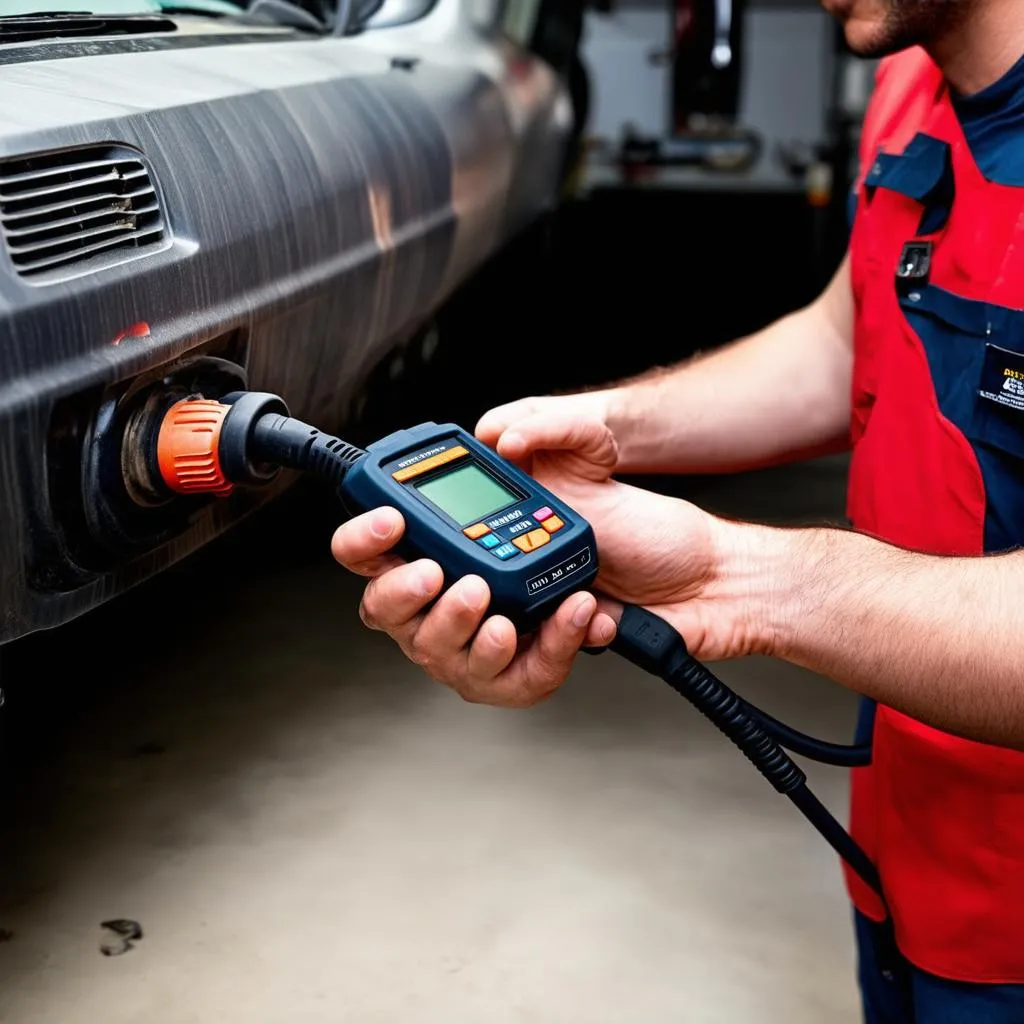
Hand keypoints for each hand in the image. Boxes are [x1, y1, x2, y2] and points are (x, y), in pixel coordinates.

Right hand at [332, 396, 763, 706]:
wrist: (702, 581)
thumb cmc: (642, 527)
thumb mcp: (594, 459)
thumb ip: (546, 428)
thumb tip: (500, 433)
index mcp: (468, 534)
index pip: (383, 546)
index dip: (365, 541)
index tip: (388, 527)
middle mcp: (473, 583)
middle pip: (393, 612)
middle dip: (405, 598)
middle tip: (444, 576)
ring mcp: (500, 629)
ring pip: (441, 657)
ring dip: (461, 633)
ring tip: (501, 611)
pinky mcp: (535, 664)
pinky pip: (514, 680)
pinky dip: (546, 650)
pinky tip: (580, 616)